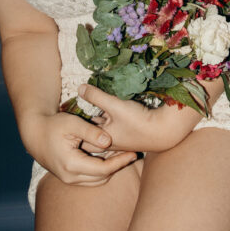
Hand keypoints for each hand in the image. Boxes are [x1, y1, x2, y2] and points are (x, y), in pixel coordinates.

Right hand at [20, 110, 136, 185]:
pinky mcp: (68, 177)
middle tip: (131, 153)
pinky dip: (101, 170)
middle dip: (118, 166)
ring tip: (122, 154)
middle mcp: (70, 177)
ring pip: (97, 180)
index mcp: (72, 165)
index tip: (133, 153)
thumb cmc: (53, 125)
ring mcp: (68, 180)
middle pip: (102, 177)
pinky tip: (108, 156)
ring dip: (110, 169)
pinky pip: (90, 178)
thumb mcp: (72, 124)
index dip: (120, 162)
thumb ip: (91, 132)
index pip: (103, 169)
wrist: (34, 134)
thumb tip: (109, 142)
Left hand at [78, 83, 201, 153]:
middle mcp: (109, 142)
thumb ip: (96, 96)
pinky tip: (108, 108)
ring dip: (97, 119)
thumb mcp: (114, 105)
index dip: (73, 128)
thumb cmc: (137, 121)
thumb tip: (79, 88)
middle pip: (91, 133)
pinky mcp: (128, 132)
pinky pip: (112, 125)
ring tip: (89, 107)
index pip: (81, 137)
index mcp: (102, 140)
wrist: (164, 131)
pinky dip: (108, 118)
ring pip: (102, 128)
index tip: (65, 117)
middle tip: (74, 111)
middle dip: (84, 123)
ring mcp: (119, 139)